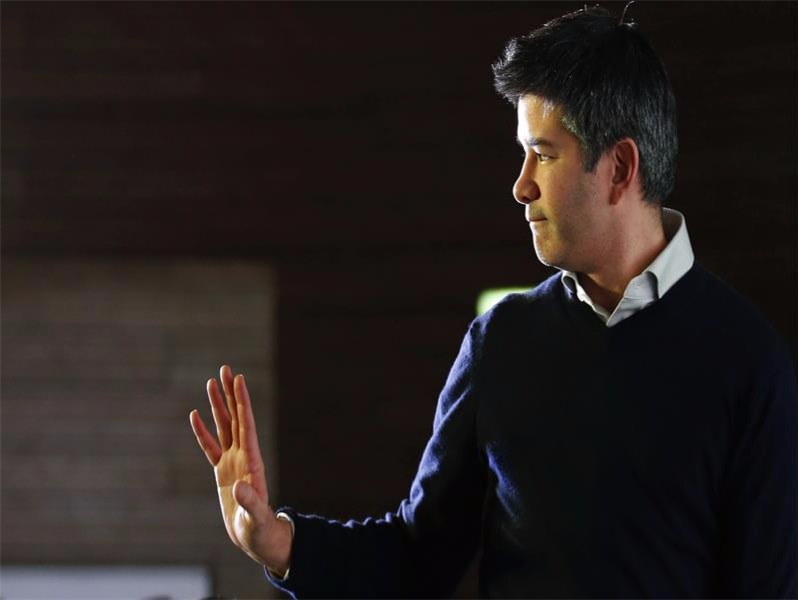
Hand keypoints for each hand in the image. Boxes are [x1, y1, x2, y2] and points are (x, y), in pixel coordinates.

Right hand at [190, 365, 291, 572]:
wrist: (255, 537)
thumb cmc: (259, 529)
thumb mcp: (256, 517)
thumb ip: (250, 502)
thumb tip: (240, 487)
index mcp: (252, 461)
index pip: (247, 424)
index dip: (243, 402)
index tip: (240, 379)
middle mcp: (243, 456)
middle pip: (235, 418)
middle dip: (230, 394)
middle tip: (225, 369)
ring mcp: (232, 462)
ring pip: (223, 427)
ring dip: (217, 405)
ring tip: (212, 383)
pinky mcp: (222, 472)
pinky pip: (210, 447)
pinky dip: (202, 431)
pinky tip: (195, 415)